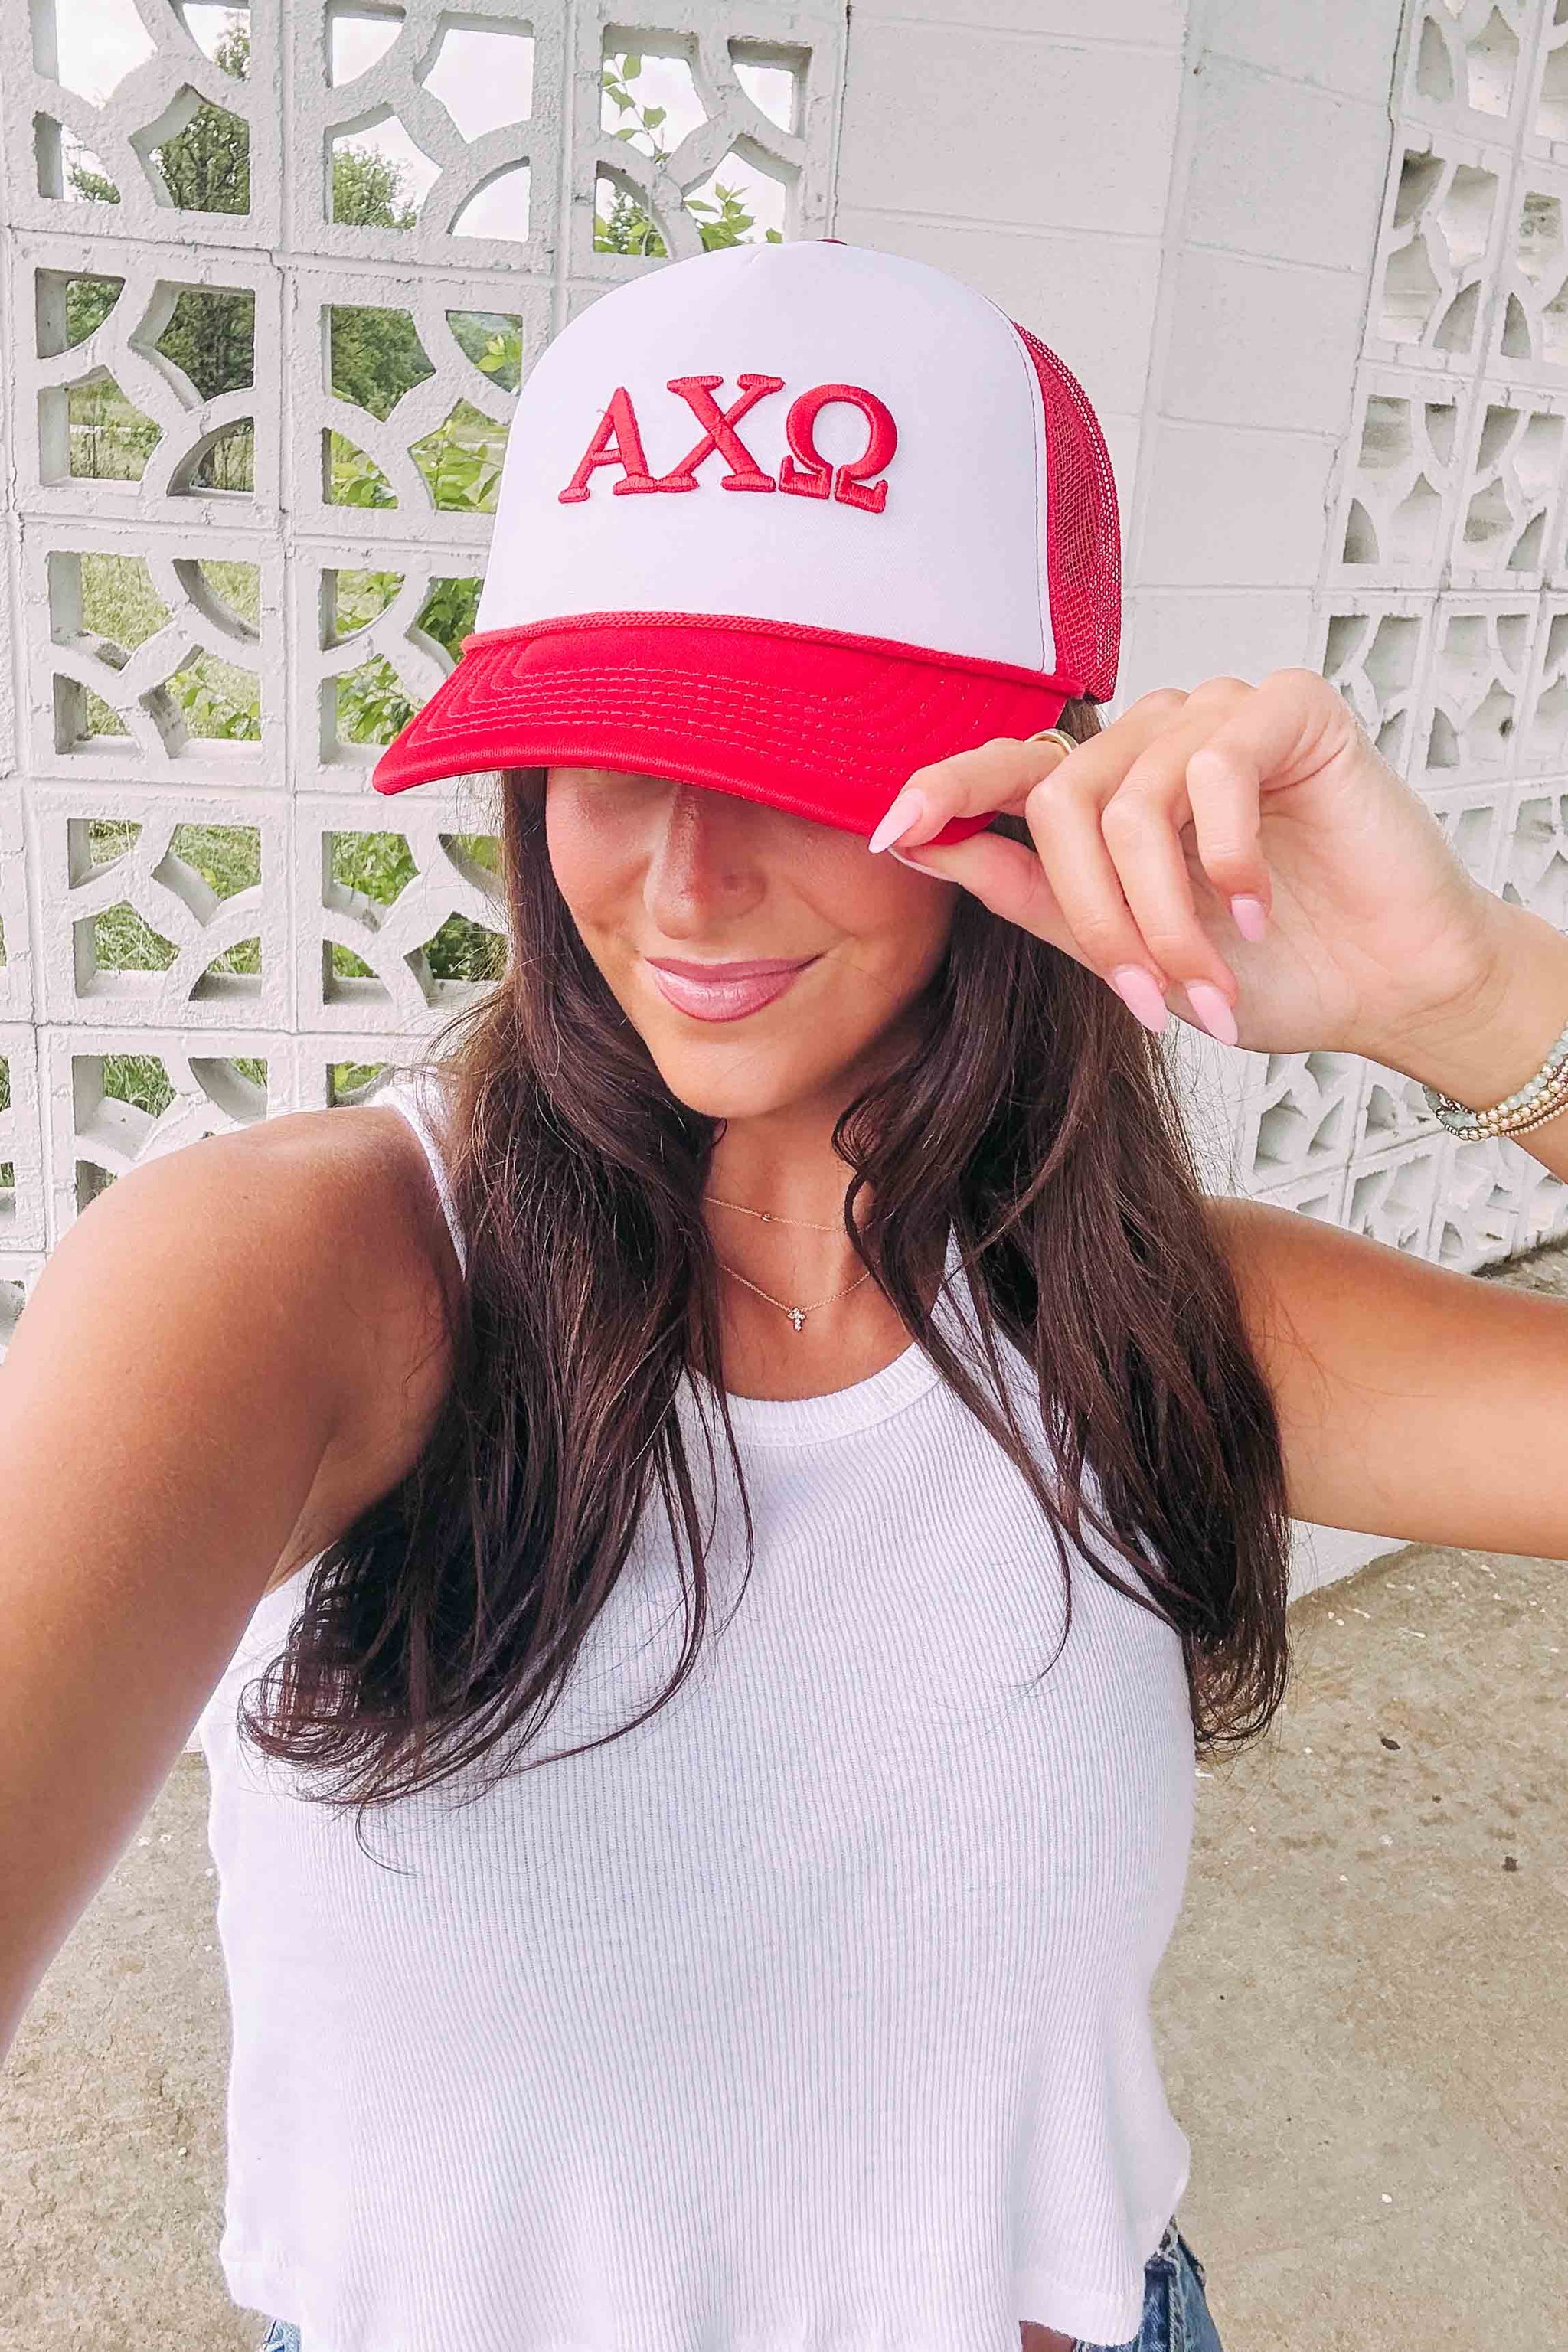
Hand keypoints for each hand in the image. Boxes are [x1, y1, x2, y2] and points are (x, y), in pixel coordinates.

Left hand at [869, 669, 1517, 1069]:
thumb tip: (920, 846)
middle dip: (1094, 914)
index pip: (1006, 766)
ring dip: (1165, 914)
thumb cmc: (1268, 968)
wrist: (1391, 985)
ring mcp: (1221, 712)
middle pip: (1059, 799)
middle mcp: (1156, 734)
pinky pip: (1215, 768)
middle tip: (1143, 996)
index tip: (889, 834)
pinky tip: (1261, 912)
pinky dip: (1228, 862)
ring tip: (1209, 981)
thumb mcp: (1123, 949)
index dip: (944, 791)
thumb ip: (1028, 894)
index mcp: (1110, 783)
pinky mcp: (1291, 708)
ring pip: (1131, 800)